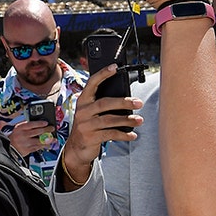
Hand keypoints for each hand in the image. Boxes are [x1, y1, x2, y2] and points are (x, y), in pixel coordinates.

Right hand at [8, 120, 55, 156]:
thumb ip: (27, 125)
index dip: (40, 123)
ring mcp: (26, 143)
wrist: (9, 147)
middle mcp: (23, 135)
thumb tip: (38, 122)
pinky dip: (44, 146)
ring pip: (39, 140)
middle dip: (46, 130)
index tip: (46, 123)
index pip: (31, 124)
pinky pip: (38, 147)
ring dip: (48, 139)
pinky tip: (48, 144)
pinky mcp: (28, 150)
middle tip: (52, 128)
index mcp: (20, 128)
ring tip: (53, 138)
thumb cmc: (15, 137)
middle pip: (37, 132)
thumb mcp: (18, 128)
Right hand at [60, 65, 142, 179]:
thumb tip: (126, 98)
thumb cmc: (88, 126)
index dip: (103, 74)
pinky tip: (132, 135)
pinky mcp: (90, 137)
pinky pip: (110, 134)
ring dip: (126, 120)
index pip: (92, 83)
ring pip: (109, 120)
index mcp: (83, 100)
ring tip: (139, 120)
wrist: (76, 148)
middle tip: (138, 102)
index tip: (115, 67)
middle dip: (123, 102)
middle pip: (104, 103)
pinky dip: (123, 134)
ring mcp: (85, 125)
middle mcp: (82, 111)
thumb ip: (102, 104)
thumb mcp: (90, 112)